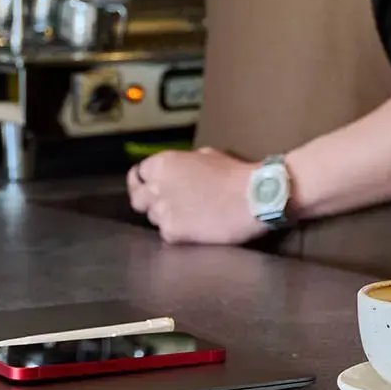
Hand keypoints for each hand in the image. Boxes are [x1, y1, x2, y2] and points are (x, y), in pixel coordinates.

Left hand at [126, 147, 264, 244]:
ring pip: (153, 218)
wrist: (252, 196)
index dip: (144, 179)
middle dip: (148, 201)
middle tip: (162, 203)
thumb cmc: (235, 173)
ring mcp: (163, 211)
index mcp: (164, 163)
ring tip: (188, 216)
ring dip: (166, 217)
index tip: (148, 184)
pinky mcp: (172, 232)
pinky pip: (167, 234)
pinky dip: (178, 232)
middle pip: (138, 198)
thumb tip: (181, 173)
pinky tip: (196, 228)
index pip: (139, 172)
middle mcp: (157, 186)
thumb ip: (186, 164)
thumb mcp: (207, 156)